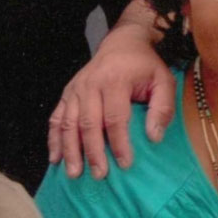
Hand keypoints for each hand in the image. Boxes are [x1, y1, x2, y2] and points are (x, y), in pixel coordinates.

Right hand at [47, 21, 175, 179]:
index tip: (125, 164)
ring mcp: (75, 88)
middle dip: (92, 152)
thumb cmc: (145, 65)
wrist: (123, 42)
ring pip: (68, 123)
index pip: (115, 118)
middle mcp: (90, 84)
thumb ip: (162, 108)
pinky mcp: (67, 93)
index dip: (119, 143)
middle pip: (88, 123)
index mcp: (115, 80)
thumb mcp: (163, 81)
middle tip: (99, 175)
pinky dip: (54, 139)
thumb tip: (154, 137)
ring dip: (70, 150)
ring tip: (75, 173)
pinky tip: (56, 159)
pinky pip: (56, 118)